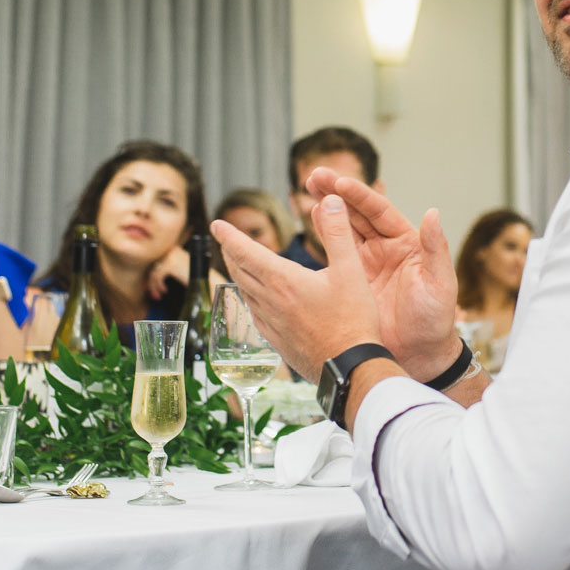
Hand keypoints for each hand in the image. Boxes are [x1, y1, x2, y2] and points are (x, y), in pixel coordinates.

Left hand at [146, 244, 190, 302]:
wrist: (207, 279)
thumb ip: (167, 270)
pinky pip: (157, 276)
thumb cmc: (195, 277)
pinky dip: (158, 285)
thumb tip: (151, 277)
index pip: (156, 260)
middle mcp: (171, 250)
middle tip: (154, 294)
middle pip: (153, 266)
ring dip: (154, 286)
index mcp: (173, 249)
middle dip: (152, 282)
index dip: (153, 274)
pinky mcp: (170, 264)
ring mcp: (170, 256)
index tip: (152, 286)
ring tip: (159, 295)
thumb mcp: (179, 269)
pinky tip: (164, 291)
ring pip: (153, 272)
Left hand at [210, 194, 381, 382]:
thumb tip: (330, 200)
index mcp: (284, 281)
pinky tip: (256, 299)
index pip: (246, 252)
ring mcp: (271, 324)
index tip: (216, 224)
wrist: (350, 369)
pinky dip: (249, 297)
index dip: (229, 236)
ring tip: (237, 264)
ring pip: (245, 293)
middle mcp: (270, 302)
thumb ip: (338, 233)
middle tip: (225, 240)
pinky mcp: (276, 341)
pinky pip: (254, 313)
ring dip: (238, 274)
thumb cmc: (353, 321)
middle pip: (240, 272)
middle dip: (230, 252)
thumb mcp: (351, 271)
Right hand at [303, 168, 460, 379]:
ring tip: (307, 192)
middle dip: (336, 193)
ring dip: (325, 209)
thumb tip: (433, 213)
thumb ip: (436, 250)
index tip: (339, 182)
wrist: (419, 356)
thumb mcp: (438, 284)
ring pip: (342, 230)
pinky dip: (322, 238)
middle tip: (314, 176)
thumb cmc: (435, 320)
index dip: (358, 195)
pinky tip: (309, 224)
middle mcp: (384, 248)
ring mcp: (365, 265)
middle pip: (356, 213)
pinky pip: (334, 256)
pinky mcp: (350, 283)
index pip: (379, 211)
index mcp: (405, 243)